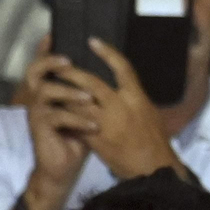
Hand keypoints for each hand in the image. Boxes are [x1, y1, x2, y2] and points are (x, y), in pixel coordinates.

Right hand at [22, 39, 94, 209]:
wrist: (63, 169)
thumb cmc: (76, 138)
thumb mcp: (85, 112)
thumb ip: (88, 94)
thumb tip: (107, 73)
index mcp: (50, 91)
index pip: (45, 65)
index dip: (46, 50)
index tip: (53, 35)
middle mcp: (39, 98)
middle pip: (35, 71)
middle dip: (51, 62)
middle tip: (70, 62)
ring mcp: (37, 113)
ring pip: (45, 91)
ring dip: (69, 92)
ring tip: (89, 98)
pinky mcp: (40, 130)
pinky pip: (55, 117)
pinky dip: (77, 120)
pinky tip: (93, 126)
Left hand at [42, 39, 183, 181]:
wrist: (151, 168)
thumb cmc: (156, 141)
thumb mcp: (150, 113)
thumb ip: (135, 98)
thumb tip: (126, 86)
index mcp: (136, 97)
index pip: (121, 68)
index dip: (106, 52)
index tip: (92, 41)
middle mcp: (119, 106)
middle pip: (91, 82)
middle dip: (73, 72)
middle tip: (59, 64)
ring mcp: (105, 122)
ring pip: (78, 102)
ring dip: (64, 93)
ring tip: (52, 85)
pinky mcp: (95, 139)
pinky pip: (76, 122)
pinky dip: (67, 115)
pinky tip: (58, 109)